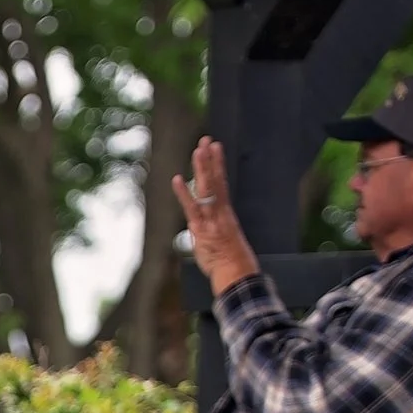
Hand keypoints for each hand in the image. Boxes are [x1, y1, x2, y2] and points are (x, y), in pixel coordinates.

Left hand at [170, 136, 261, 295]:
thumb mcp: (223, 241)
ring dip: (202, 168)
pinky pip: (192, 208)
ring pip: (207, 189)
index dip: (217, 165)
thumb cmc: (231, 261)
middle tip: (207, 140)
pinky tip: (177, 179)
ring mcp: (211, 219)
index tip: (215, 147)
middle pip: (215, 180)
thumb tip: (197, 227)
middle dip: (210, 159)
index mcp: (225, 213)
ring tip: (199, 149)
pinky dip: (184, 193)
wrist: (236, 273)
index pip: (221, 183)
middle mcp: (220, 212)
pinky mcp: (202, 229)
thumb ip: (209, 230)